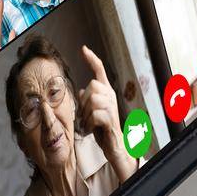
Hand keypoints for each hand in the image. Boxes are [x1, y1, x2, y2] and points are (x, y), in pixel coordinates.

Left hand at [78, 45, 135, 181]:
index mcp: (106, 93)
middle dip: (83, 102)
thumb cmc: (103, 130)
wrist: (115, 147)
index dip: (92, 59)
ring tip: (88, 125)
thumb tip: (81, 91)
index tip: (83, 48)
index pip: (99, 71)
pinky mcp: (110, 120)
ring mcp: (112, 108)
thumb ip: (87, 100)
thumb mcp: (92, 112)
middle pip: (92, 86)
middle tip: (85, 117)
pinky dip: (89, 123)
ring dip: (85, 115)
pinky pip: (94, 114)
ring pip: (92, 100)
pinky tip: (91, 129)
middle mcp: (111, 97)